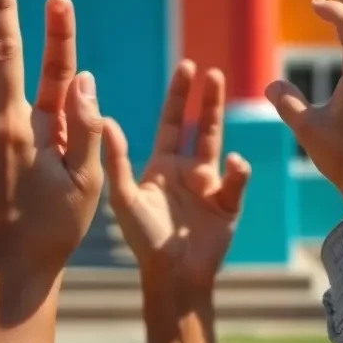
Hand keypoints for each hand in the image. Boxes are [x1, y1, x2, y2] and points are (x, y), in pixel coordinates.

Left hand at [104, 61, 249, 290]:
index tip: (186, 66)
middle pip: (198, 125)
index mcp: (161, 164)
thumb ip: (117, 158)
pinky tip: (234, 163)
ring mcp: (210, 185)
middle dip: (205, 98)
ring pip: (218, 143)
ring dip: (218, 116)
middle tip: (212, 71)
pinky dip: (237, 170)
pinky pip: (236, 181)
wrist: (172, 276)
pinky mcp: (228, 204)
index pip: (171, 121)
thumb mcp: (124, 196)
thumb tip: (105, 119)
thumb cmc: (144, 238)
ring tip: (221, 90)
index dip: (178, 94)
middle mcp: (187, 169)